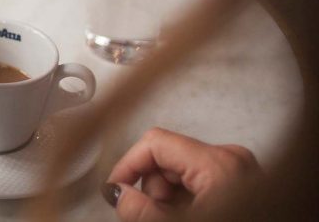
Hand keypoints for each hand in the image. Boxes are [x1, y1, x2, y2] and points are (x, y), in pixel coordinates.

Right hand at [105, 127, 260, 220]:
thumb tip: (119, 194)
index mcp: (219, 163)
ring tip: (176, 218)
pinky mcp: (241, 181)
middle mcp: (231, 158)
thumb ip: (143, 210)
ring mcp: (239, 169)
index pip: (155, 142)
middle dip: (152, 188)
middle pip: (167, 158)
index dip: (128, 164)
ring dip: (168, 197)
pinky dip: (186, 199)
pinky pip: (198, 180)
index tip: (115, 187)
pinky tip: (191, 215)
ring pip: (181, 171)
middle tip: (152, 215)